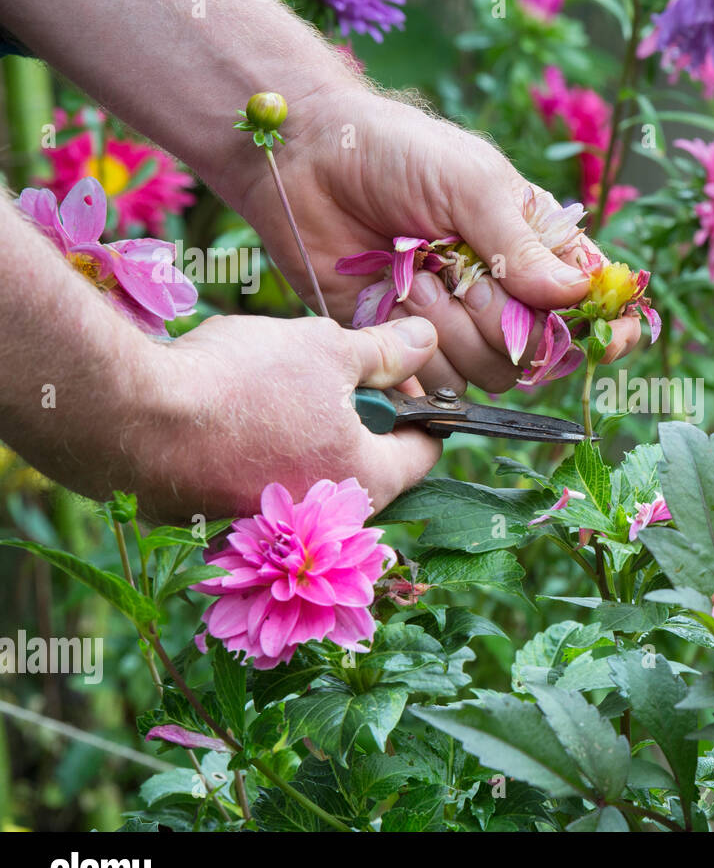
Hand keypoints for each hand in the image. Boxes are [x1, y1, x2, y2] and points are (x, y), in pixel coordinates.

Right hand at [130, 313, 441, 519]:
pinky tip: (227, 410)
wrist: (131, 419)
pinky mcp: (220, 519)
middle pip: (364, 459)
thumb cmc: (242, 385)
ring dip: (300, 426)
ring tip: (268, 383)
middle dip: (353, 412)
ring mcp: (269, 526)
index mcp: (367, 481)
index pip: (425, 450)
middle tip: (322, 369)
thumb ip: (385, 351)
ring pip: (306, 465)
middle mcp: (324, 520)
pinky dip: (252, 445)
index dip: (417, 403)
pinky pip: (255, 478)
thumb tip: (427, 341)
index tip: (390, 369)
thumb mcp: (327, 349)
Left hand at [231, 87, 642, 395]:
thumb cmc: (398, 153)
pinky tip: (392, 299)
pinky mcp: (409, 346)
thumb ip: (523, 247)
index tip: (605, 338)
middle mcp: (505, 295)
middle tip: (460, 273)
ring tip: (413, 274)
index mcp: (536, 249)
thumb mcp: (473, 184)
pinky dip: (415, 349)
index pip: (592, 305)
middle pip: (540, 353)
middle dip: (501, 321)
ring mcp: (457, 324)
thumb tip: (577, 295)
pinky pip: (435, 383)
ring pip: (488, 372)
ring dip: (450, 329)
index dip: (606, 329)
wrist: (308, 161)